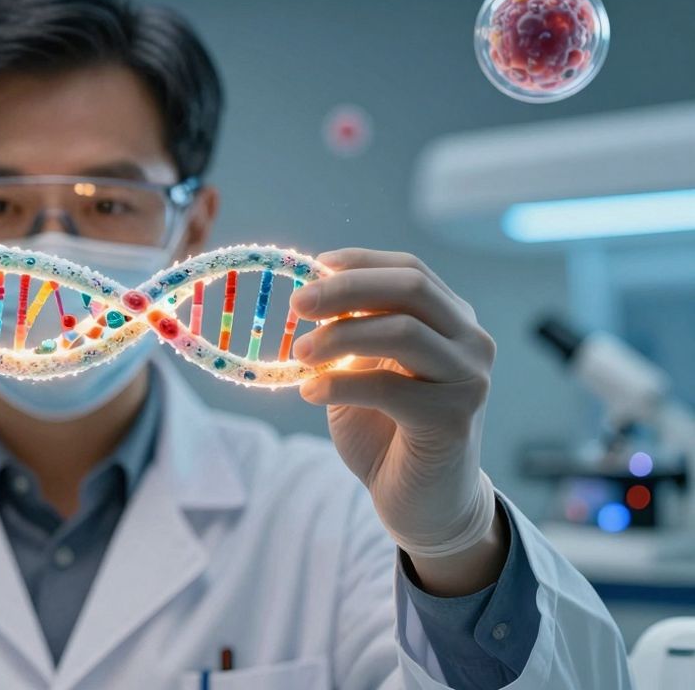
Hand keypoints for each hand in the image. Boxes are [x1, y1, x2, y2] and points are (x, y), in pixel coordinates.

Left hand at [290, 248, 503, 594]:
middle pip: (410, 289)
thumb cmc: (389, 432)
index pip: (409, 271)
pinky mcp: (454, 419)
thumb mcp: (364, 371)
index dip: (360, 262)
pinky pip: (389, 387)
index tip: (313, 265)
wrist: (426, 504)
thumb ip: (352, 334)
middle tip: (296, 305)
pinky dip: (340, 385)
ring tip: (299, 354)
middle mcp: (470, 342)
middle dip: (346, 289)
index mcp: (450, 321)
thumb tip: (311, 298)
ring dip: (339, 337)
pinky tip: (311, 393)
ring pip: (402, 331)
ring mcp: (469, 379)